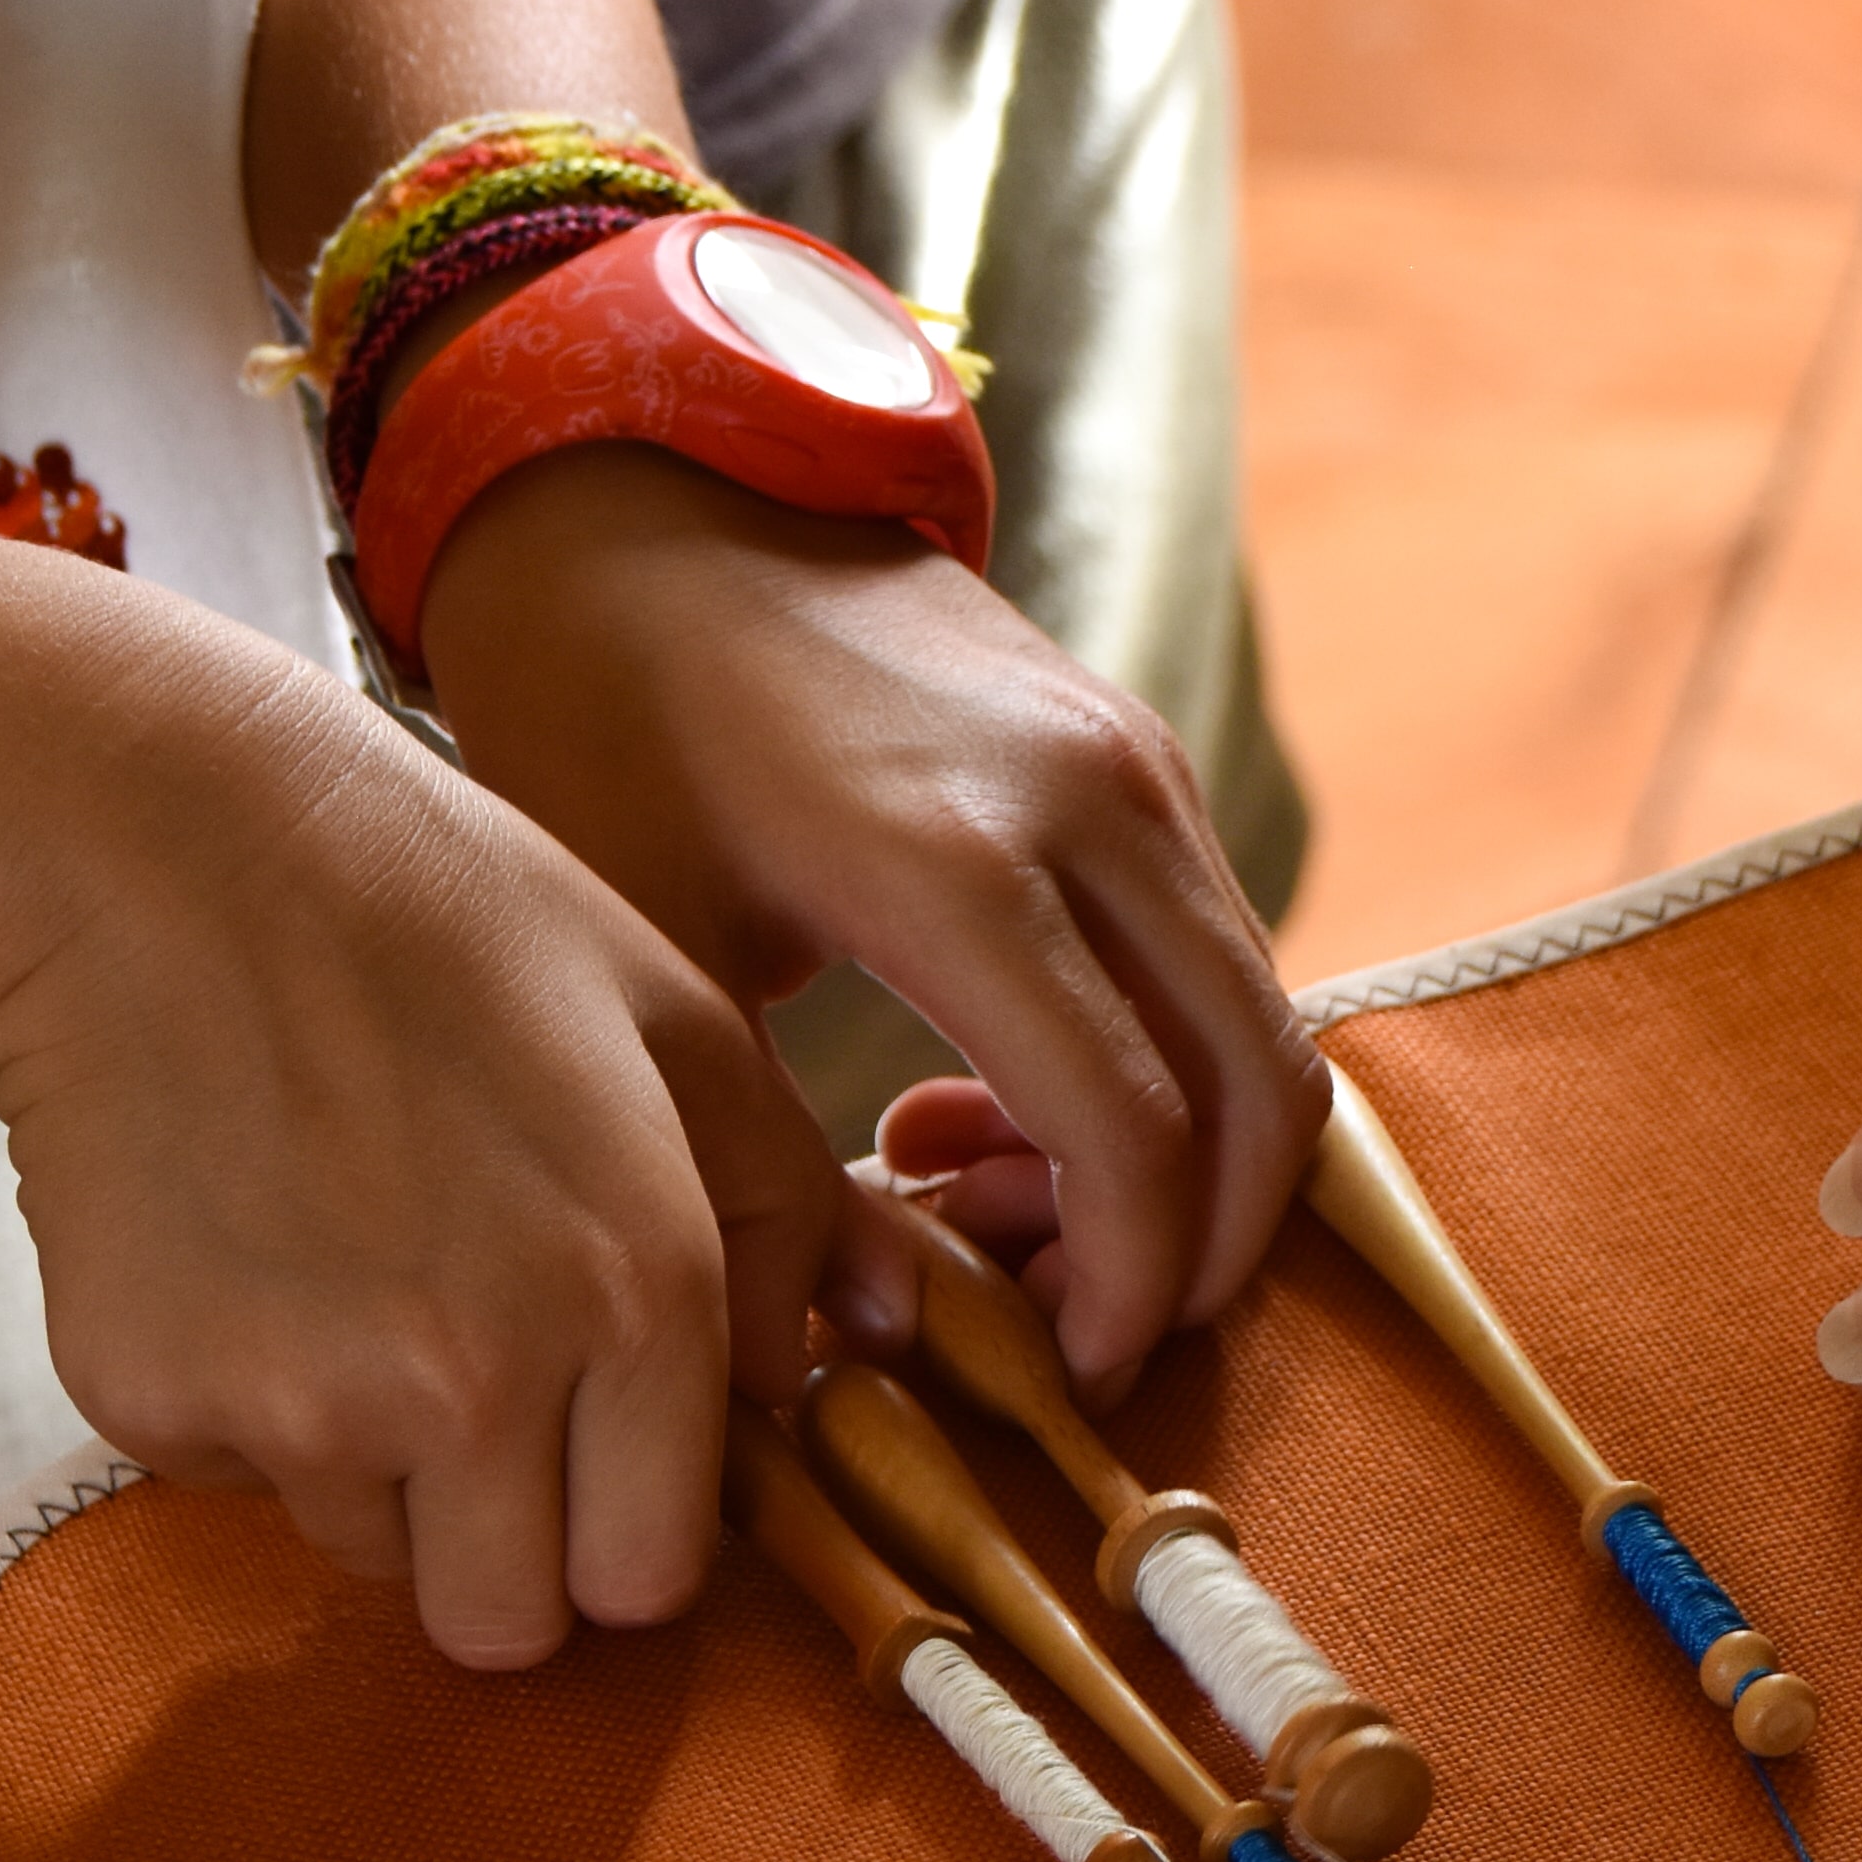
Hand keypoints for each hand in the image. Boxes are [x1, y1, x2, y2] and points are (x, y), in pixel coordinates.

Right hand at [0, 623, 834, 1669]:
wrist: (152, 849)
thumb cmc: (436, 914)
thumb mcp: (672, 1017)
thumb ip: (788, 1202)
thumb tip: (843, 1357)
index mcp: (637, 1295)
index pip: (653, 1574)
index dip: (627, 1521)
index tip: (596, 1453)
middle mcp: (479, 1379)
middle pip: (514, 1625)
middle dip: (508, 1549)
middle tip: (472, 1408)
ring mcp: (304, 1403)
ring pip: (372, 1558)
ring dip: (375, 1472)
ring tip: (352, 1279)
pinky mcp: (149, 1400)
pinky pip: (230, 1481)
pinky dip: (240, 1405)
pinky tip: (247, 1250)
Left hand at [422, 449, 1325, 1404]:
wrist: (644, 490)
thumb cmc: (602, 722)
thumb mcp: (645, 958)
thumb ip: (763, 1158)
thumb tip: (848, 1353)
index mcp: (955, 862)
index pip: (1131, 1130)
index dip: (1127, 1288)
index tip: (1061, 1371)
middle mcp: (1090, 805)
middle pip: (1258, 1092)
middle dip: (1195, 1251)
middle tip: (1058, 1322)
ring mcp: (1137, 768)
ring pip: (1258, 1029)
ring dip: (1173, 1160)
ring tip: (979, 1197)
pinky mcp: (1142, 755)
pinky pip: (1218, 959)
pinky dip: (1160, 1069)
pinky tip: (990, 1099)